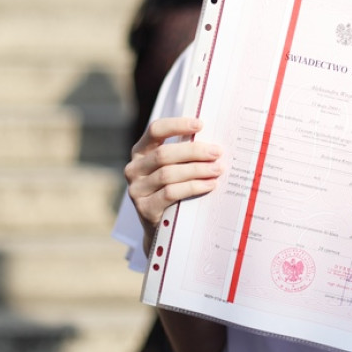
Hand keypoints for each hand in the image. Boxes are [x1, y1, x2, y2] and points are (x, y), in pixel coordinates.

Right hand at [125, 117, 223, 248]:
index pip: (155, 130)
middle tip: (217, 152)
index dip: (177, 125)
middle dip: (194, 151)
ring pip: (168, 174)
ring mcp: (136, 189)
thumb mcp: (175, 167)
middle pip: (164, 154)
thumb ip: (185, 153)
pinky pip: (170, 193)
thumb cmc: (173, 187)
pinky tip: (209, 184)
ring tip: (218, 169)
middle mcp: (134, 168)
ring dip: (197, 170)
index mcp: (141, 151)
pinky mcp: (144, 208)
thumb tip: (214, 140)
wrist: (162, 226)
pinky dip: (193, 187)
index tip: (200, 124)